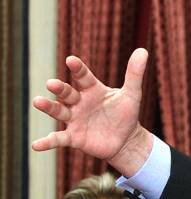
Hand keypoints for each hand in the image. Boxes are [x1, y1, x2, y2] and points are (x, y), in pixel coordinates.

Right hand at [32, 49, 152, 176]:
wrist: (126, 140)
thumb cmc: (126, 114)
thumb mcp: (132, 94)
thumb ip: (134, 74)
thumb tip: (143, 50)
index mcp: (91, 89)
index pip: (82, 76)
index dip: (77, 68)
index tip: (71, 60)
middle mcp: (79, 102)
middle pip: (66, 93)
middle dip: (59, 88)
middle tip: (52, 84)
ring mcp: (74, 119)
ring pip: (58, 111)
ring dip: (48, 107)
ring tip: (38, 102)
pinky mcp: (74, 137)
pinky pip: (59, 139)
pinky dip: (47, 142)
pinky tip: (36, 145)